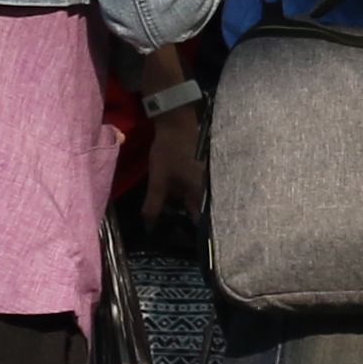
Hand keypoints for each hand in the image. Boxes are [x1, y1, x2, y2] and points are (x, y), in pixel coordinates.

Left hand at [135, 107, 209, 232]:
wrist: (179, 123)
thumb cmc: (168, 152)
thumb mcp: (157, 180)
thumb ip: (153, 204)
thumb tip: (149, 226)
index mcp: (201, 192)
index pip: (202, 222)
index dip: (194, 233)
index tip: (182, 240)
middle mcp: (213, 188)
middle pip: (207, 212)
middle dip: (194, 222)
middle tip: (178, 230)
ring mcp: (213, 179)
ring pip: (207, 201)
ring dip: (196, 209)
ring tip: (182, 216)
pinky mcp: (209, 172)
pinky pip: (205, 191)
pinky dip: (197, 197)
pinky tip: (185, 198)